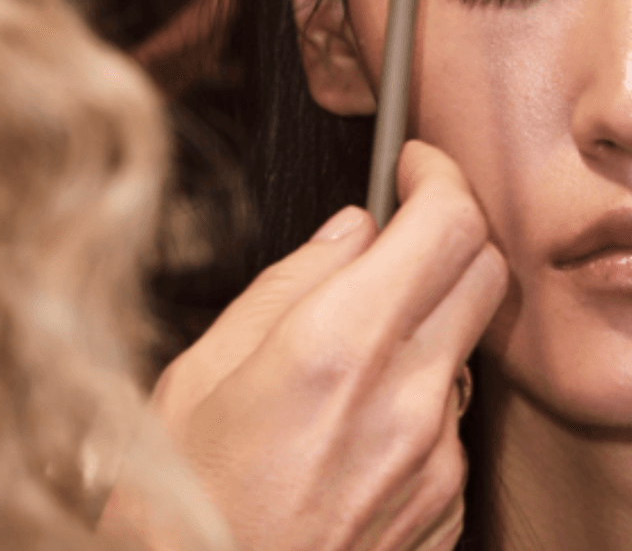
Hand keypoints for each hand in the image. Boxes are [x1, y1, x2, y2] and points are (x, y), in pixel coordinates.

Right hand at [146, 141, 507, 550]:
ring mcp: (437, 458)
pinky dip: (419, 392)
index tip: (415, 166)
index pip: (445, 223)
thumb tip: (351, 227)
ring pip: (466, 342)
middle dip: (449, 231)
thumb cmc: (186, 497)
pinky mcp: (448, 505)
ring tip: (352, 350)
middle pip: (484, 270)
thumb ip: (290, 282)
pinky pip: (454, 415)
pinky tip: (356, 420)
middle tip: (401, 230)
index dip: (438, 177)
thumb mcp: (203, 367)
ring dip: (426, 319)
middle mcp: (405, 399)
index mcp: (335, 345)